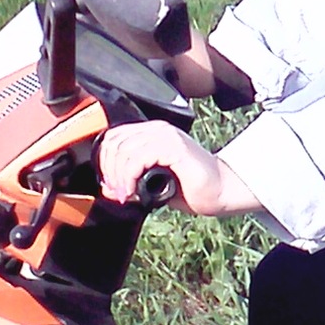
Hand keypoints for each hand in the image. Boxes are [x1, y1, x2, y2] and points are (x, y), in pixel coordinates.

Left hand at [98, 122, 262, 217]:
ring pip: (123, 150)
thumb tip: (107, 188)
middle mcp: (158, 129)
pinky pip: (138, 158)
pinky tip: (132, 191)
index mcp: (151, 133)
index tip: (110, 185)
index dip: (105, 161)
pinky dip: (129, 177)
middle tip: (117, 192)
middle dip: (109, 171)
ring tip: (125, 194)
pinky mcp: (174, 147)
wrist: (220, 191)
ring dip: (118, 177)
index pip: (114, 137)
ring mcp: (166, 136)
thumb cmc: (191, 188)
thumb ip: (130, 183)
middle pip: (115, 142)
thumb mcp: (151, 186)